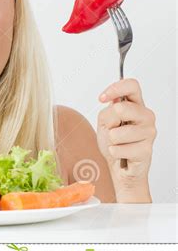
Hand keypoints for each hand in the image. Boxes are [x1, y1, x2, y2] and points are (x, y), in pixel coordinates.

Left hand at [96, 78, 155, 201]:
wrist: (119, 165)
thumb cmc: (113, 140)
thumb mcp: (105, 121)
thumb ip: (109, 111)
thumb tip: (115, 105)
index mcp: (135, 105)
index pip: (132, 85)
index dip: (115, 88)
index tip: (102, 98)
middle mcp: (146, 116)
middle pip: (122, 108)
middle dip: (110, 121)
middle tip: (113, 129)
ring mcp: (149, 132)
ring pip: (117, 132)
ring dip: (112, 140)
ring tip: (119, 143)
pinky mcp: (146, 150)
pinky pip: (118, 148)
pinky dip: (114, 151)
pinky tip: (122, 153)